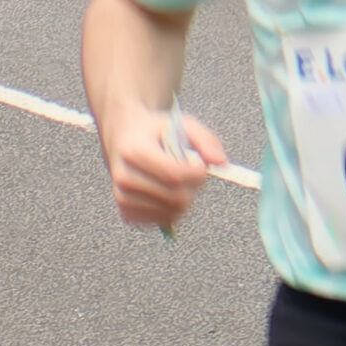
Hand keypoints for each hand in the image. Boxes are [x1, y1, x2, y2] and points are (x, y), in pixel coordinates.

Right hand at [101, 104, 226, 230]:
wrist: (123, 139)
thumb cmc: (155, 132)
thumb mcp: (182, 125)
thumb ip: (206, 140)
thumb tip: (222, 162)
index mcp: (133, 151)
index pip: (174, 175)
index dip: (196, 174)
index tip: (201, 165)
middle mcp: (124, 177)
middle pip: (175, 197)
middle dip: (193, 187)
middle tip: (192, 172)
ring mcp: (123, 197)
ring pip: (172, 212)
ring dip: (185, 199)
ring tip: (178, 179)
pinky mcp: (127, 213)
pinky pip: (164, 221)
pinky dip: (173, 209)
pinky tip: (167, 191)